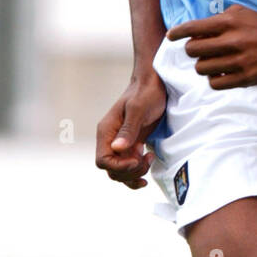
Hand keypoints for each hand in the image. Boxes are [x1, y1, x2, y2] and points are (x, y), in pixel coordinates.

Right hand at [95, 73, 166, 187]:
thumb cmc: (146, 92)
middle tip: (146, 160)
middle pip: (111, 170)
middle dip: (129, 172)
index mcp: (107, 131)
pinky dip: (137, 172)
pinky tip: (148, 165)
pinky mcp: (132, 145)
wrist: (154, 83)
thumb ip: (128, 129)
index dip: (119, 166)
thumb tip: (117, 148)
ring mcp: (120, 144)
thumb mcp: (138, 108)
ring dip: (135, 173)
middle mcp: (110, 140)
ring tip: (150, 160)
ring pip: (120, 171)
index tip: (136, 159)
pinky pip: (129, 167)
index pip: (103, 160)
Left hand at [167, 6, 256, 88]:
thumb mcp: (240, 13)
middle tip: (201, 51)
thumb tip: (194, 31)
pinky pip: (215, 83)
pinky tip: (222, 73)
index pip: (192, 28)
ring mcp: (239, 61)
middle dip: (194, 51)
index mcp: (228, 22)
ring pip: (202, 68)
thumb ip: (217, 20)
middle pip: (193, 50)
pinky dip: (214, 79)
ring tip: (213, 62)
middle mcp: (232, 41)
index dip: (177, 33)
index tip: (171, 37)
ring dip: (204, 66)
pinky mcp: (245, 78)